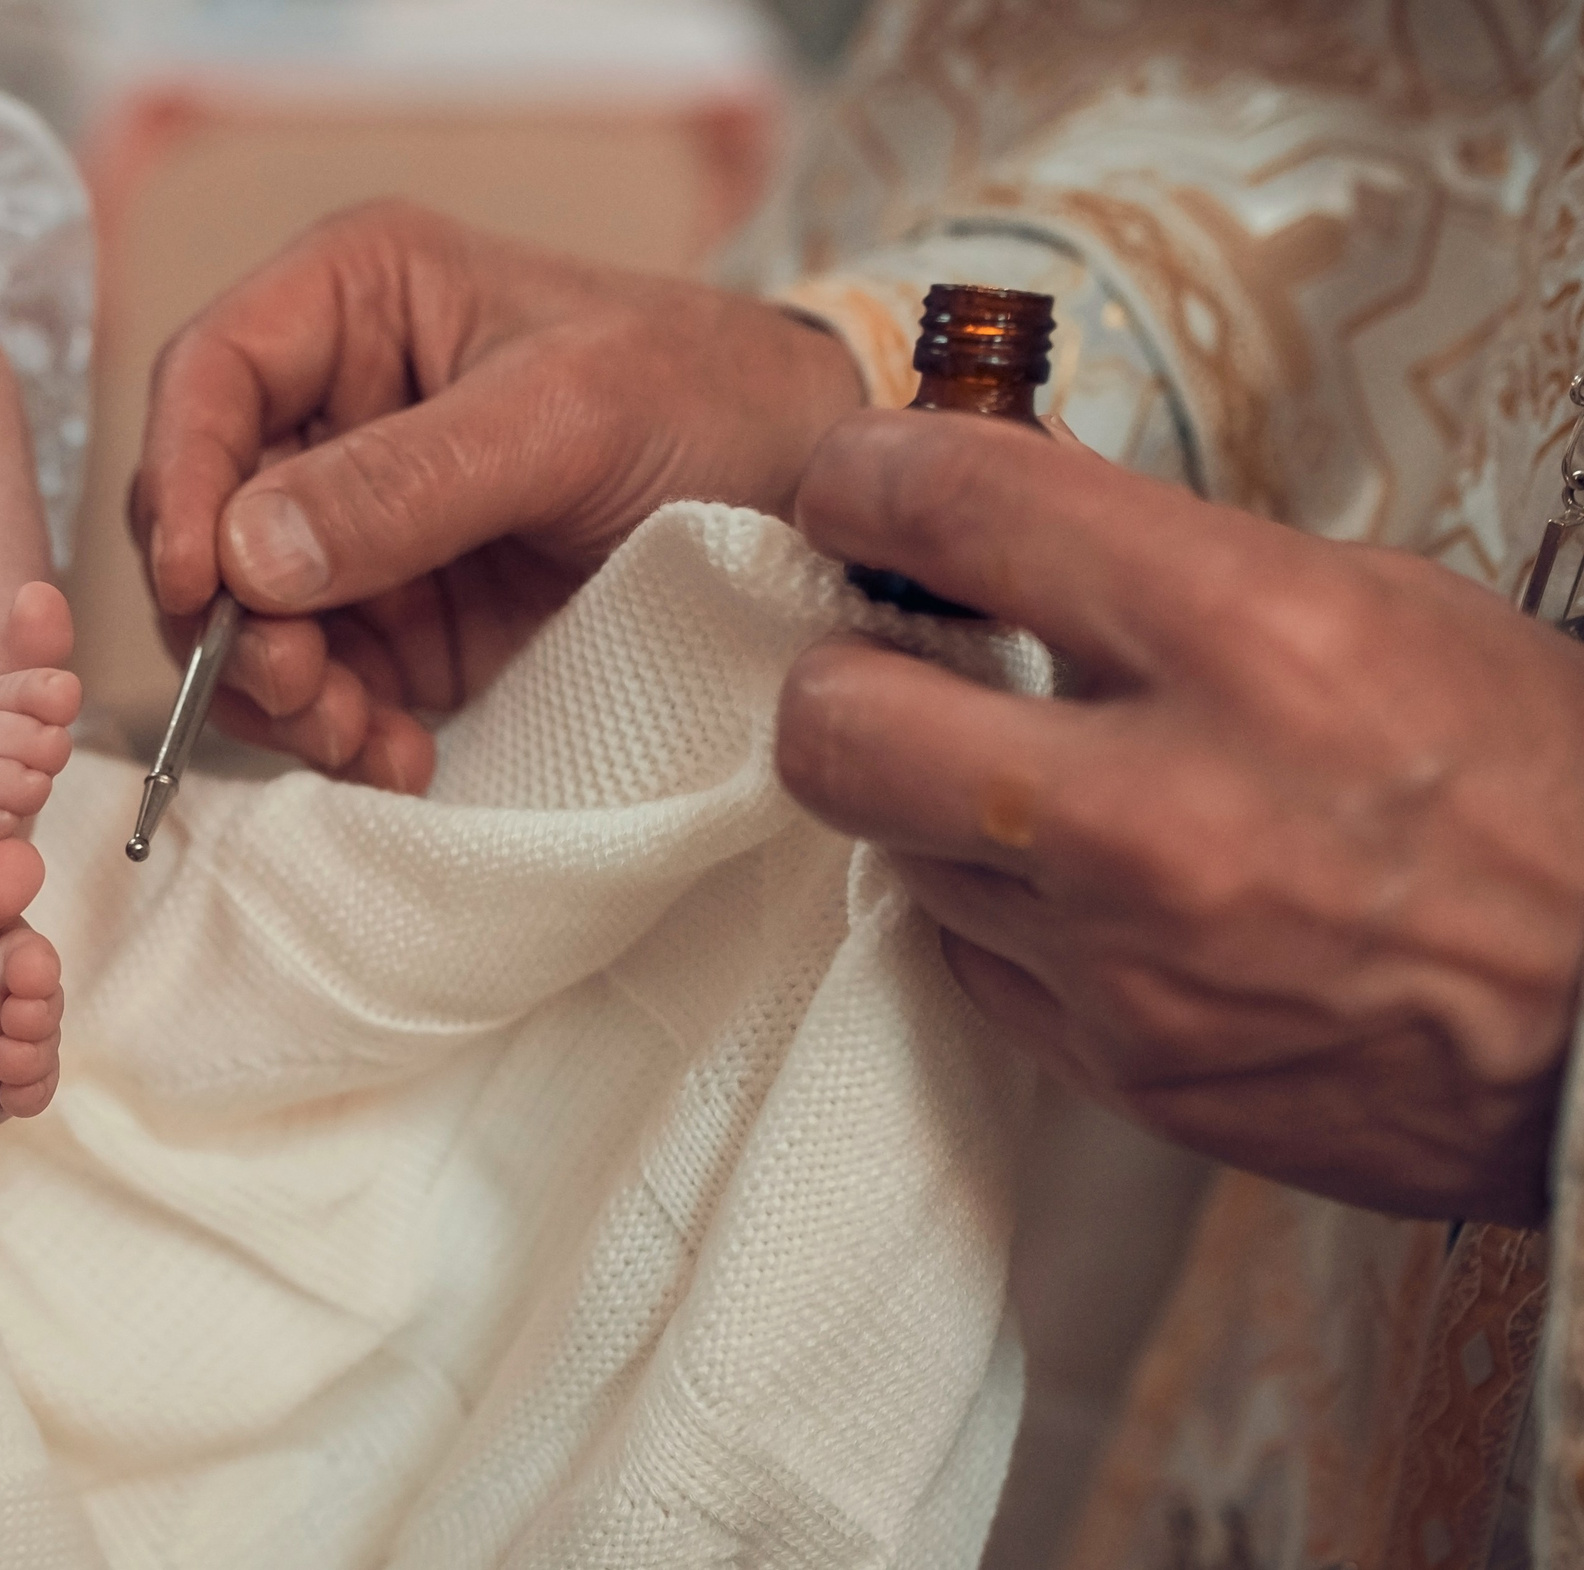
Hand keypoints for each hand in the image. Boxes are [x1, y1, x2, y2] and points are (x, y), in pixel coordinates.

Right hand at [132, 200, 863, 791]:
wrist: (818, 506)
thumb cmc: (711, 397)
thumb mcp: (570, 414)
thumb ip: (408, 480)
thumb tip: (246, 555)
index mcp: (353, 305)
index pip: (206, 380)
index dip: (175, 480)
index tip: (198, 580)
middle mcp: (333, 415)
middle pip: (201, 521)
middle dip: (232, 619)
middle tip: (300, 688)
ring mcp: (359, 530)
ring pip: (245, 624)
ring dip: (283, 697)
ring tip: (361, 738)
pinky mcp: (401, 626)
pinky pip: (320, 691)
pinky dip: (339, 737)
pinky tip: (399, 758)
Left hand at [776, 411, 1583, 1224]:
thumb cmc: (1532, 789)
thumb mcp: (1373, 606)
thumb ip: (1161, 561)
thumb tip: (991, 507)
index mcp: (1253, 641)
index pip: (961, 509)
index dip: (864, 480)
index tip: (849, 487)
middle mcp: (1164, 811)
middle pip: (836, 722)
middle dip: (838, 678)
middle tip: (885, 662)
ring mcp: (1129, 964)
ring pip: (895, 851)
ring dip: (937, 804)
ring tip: (1042, 785)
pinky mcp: (1125, 1070)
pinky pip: (969, 962)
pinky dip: (1005, 915)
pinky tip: (1090, 893)